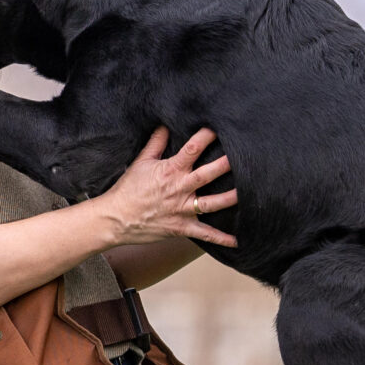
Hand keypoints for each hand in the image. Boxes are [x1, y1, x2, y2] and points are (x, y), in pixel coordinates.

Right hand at [87, 127, 237, 248]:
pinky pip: (204, 234)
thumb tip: (166, 124)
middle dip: (225, 165)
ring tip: (249, 192)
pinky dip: (221, 239)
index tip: (220, 127)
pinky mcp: (181, 228)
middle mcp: (179, 189)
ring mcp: (182, 210)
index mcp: (170, 170)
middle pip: (208, 174)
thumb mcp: (141, 162)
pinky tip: (237, 241)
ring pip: (212, 203)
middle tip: (245, 156)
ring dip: (230, 198)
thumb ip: (156, 143)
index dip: (206, 137)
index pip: (192, 149)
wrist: (115, 219)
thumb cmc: (127, 189)